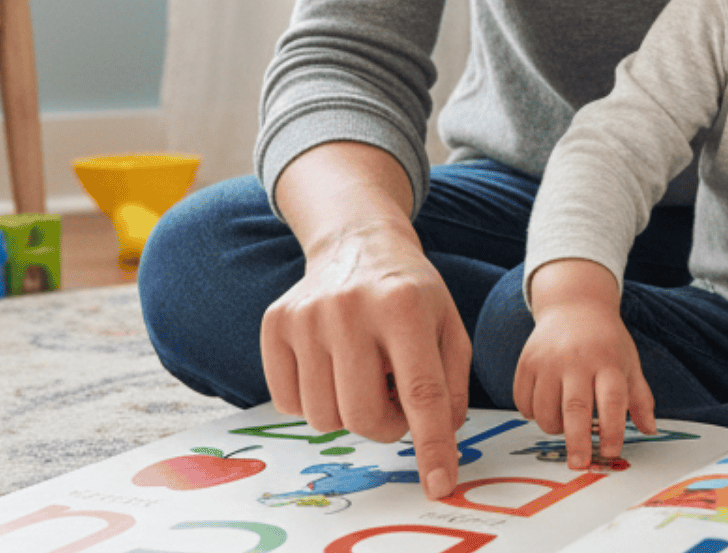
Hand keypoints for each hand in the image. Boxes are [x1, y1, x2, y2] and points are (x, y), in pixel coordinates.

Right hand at [262, 143, 470, 499]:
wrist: (357, 243)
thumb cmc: (411, 295)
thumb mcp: (450, 328)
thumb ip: (452, 387)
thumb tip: (439, 440)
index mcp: (405, 306)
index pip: (422, 392)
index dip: (432, 445)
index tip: (439, 485)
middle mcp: (351, 308)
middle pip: (363, 416)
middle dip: (386, 425)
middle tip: (394, 396)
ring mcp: (306, 315)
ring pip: (324, 418)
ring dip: (349, 412)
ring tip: (364, 374)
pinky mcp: (275, 324)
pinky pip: (288, 404)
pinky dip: (314, 401)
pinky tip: (332, 367)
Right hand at [515, 260, 656, 468]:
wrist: (574, 305)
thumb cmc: (606, 340)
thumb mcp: (629, 362)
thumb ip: (640, 398)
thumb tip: (650, 430)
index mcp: (608, 361)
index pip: (612, 400)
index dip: (612, 429)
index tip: (611, 452)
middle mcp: (577, 359)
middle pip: (575, 408)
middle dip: (577, 441)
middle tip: (579, 465)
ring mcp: (548, 360)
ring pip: (545, 410)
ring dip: (554, 428)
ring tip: (565, 423)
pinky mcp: (526, 362)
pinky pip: (523, 402)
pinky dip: (532, 414)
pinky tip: (545, 408)